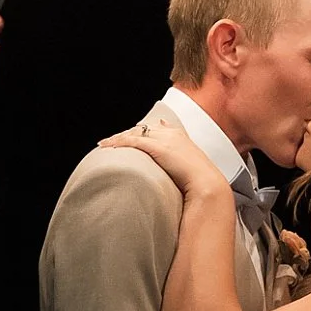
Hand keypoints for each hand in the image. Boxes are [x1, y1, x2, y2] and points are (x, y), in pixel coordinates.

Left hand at [99, 122, 226, 201]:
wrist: (207, 183)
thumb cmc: (202, 182)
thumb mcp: (192, 170)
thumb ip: (182, 167)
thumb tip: (177, 177)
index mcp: (181, 136)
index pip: (158, 127)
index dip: (143, 130)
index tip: (133, 131)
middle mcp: (172, 134)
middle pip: (143, 128)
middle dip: (127, 134)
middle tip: (112, 140)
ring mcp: (165, 139)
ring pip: (135, 133)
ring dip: (118, 138)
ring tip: (104, 143)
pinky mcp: (157, 147)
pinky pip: (133, 141)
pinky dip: (118, 142)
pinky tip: (107, 146)